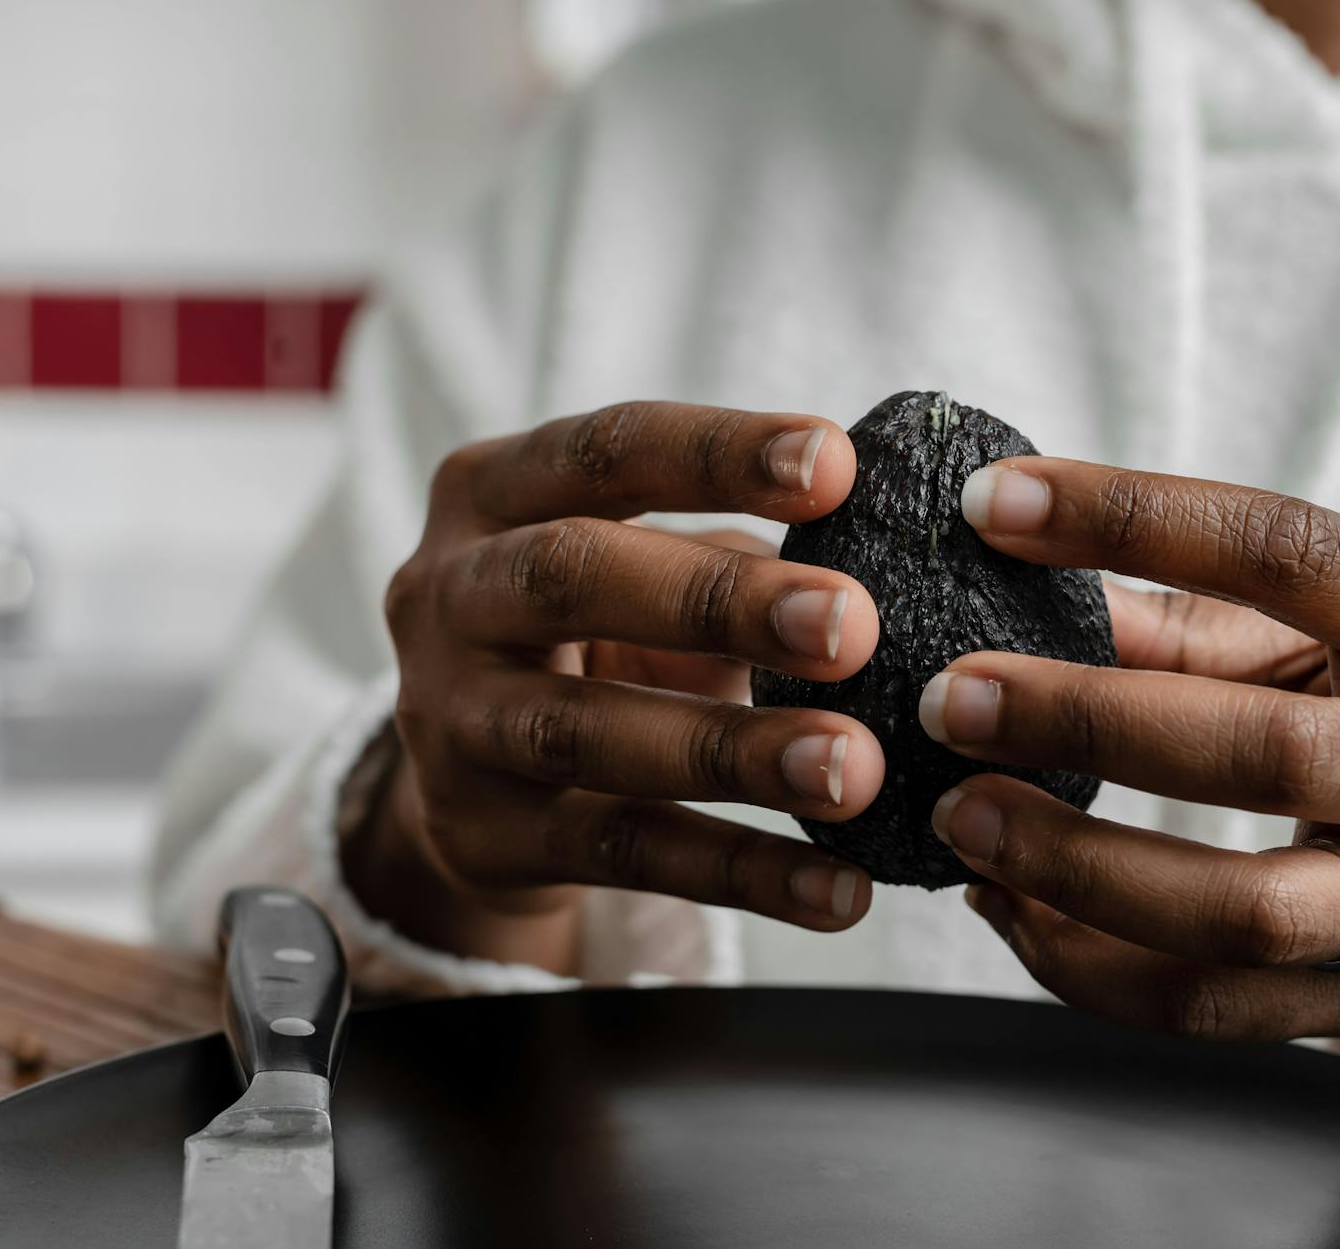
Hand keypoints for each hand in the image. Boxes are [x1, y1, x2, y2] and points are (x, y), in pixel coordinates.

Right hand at [357, 402, 890, 963]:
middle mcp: (448, 593)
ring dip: (732, 751)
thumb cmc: (599, 627)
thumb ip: (737, 549)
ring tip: (853, 770)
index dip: (719, 453)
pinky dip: (737, 873)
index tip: (839, 463)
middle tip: (852, 626)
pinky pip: (621, 852)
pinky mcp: (483, 833)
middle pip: (572, 576)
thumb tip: (890, 555)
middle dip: (718, 601)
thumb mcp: (641, 562)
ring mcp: (451, 719)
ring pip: (587, 731)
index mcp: (493, 491)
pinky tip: (836, 890)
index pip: (607, 450)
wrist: (474, 773)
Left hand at [918, 459, 1339, 1053]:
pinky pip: (1212, 1006)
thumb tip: (1027, 584)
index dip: (1133, 518)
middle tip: (954, 698)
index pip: (1287, 551)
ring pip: (1239, 914)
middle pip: (1262, 751)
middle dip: (1086, 720)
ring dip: (1075, 870)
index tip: (997, 505)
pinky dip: (1088, 967)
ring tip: (963, 820)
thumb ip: (1204, 613)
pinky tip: (1007, 907)